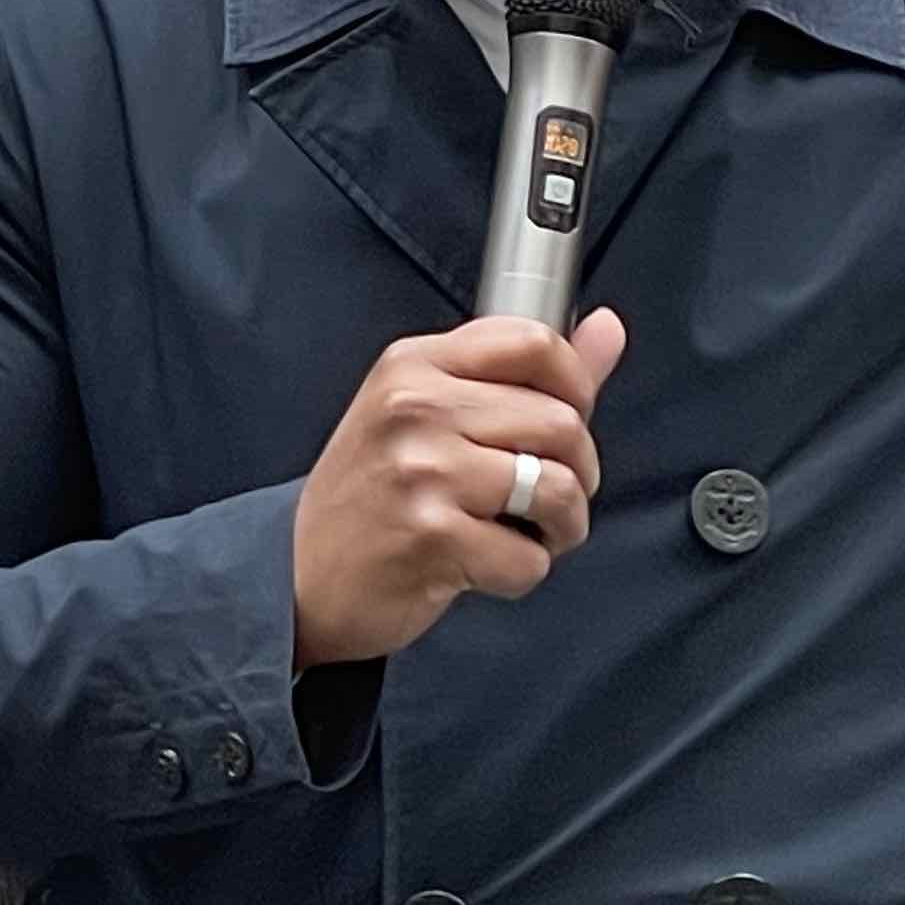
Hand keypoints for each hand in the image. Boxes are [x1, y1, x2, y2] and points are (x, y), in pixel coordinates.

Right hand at [290, 310, 626, 669]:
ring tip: (526, 532)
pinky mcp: (433, 536)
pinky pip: (529, 558)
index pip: (533, 342)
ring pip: (556, 488)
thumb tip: (607, 330)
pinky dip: (520, 573)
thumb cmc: (370, 495)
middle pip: (560, 422)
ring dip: (560, 526)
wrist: (296, 574)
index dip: (577, 385)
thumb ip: (522, 375)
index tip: (570, 418)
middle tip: (543, 496)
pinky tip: (485, 565)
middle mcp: (416, 409)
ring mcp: (423, 471)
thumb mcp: (428, 414)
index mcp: (414, 366)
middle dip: (575, 471)